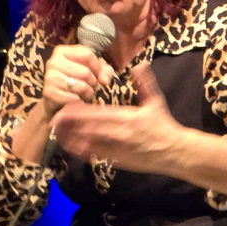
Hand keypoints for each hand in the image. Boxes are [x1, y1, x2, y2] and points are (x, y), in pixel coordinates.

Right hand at [41, 44, 113, 120]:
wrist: (56, 100)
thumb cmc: (76, 81)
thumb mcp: (92, 70)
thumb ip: (104, 71)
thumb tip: (104, 81)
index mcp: (62, 51)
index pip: (88, 55)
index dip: (98, 68)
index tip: (98, 75)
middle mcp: (53, 62)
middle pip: (86, 72)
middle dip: (92, 83)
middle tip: (88, 86)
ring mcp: (50, 78)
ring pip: (82, 87)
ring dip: (87, 93)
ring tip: (82, 93)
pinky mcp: (49, 93)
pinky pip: (75, 99)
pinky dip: (80, 102)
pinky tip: (75, 100)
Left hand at [50, 62, 182, 173]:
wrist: (174, 152)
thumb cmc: (163, 125)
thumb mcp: (155, 101)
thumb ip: (144, 83)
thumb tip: (139, 64)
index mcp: (127, 118)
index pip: (98, 115)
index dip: (80, 113)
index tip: (65, 109)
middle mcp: (120, 134)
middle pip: (90, 130)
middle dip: (70, 126)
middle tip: (53, 120)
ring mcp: (117, 149)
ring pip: (90, 145)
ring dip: (72, 139)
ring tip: (57, 133)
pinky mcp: (117, 160)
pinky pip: (96, 156)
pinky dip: (82, 152)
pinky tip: (71, 147)